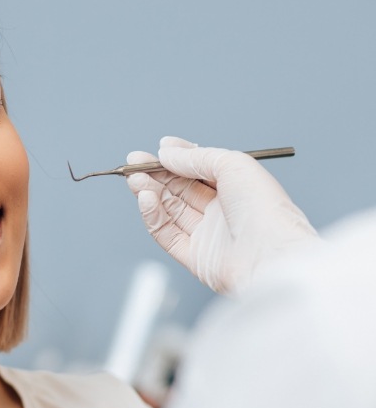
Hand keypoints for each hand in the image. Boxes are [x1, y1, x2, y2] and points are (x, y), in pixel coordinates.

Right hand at [126, 137, 317, 293]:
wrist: (272, 256)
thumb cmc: (265, 210)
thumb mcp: (233, 165)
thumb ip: (196, 157)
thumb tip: (166, 152)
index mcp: (236, 188)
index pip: (198, 171)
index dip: (176, 159)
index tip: (156, 150)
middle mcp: (221, 211)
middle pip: (179, 189)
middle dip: (155, 174)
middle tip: (134, 163)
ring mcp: (206, 234)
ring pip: (169, 210)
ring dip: (149, 192)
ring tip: (135, 179)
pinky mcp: (193, 257)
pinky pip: (166, 233)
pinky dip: (152, 215)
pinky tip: (145, 198)